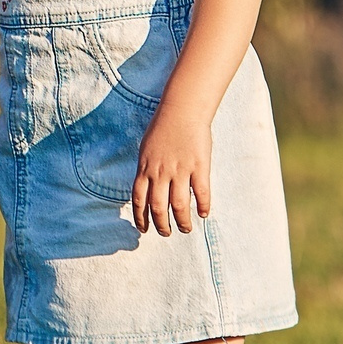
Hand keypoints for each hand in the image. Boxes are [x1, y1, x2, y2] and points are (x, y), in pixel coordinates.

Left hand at [130, 105, 211, 235]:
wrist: (182, 110)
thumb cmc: (163, 127)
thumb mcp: (146, 149)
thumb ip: (147, 169)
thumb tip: (146, 186)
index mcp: (145, 168)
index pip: (139, 200)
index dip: (141, 218)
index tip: (144, 229)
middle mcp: (161, 173)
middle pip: (158, 207)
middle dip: (161, 225)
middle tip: (166, 233)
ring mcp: (180, 170)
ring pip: (179, 205)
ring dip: (182, 221)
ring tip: (186, 228)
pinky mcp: (199, 166)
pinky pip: (201, 192)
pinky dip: (203, 205)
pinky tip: (204, 213)